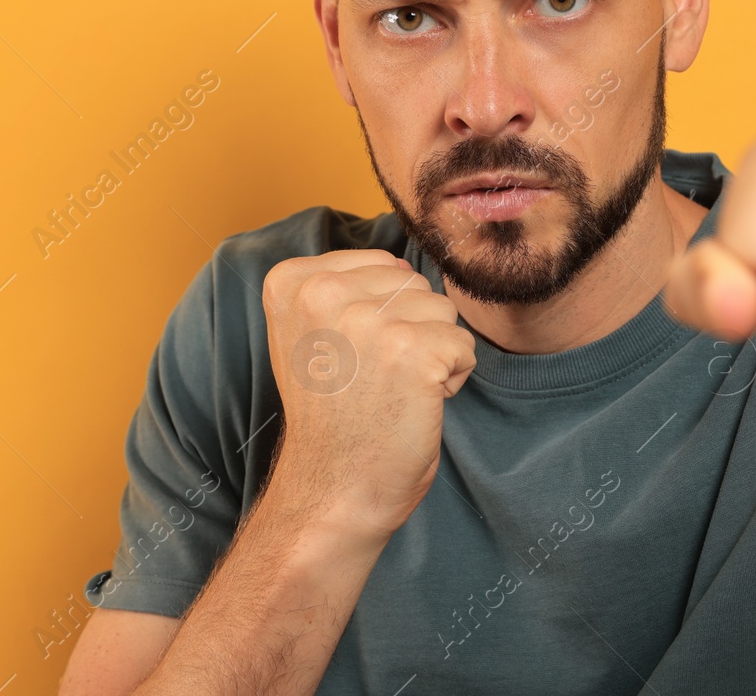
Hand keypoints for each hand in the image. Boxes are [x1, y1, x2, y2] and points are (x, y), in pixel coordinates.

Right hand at [262, 248, 475, 537]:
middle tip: (371, 380)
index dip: (378, 314)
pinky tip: (412, 406)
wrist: (332, 491)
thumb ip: (343, 288)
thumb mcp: (309, 335)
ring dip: (431, 353)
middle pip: (413, 285)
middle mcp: (323, 291)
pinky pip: (463, 345)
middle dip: (408, 330)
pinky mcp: (414, 350)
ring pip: (442, 311)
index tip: (346, 358)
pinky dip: (451, 379)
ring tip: (390, 391)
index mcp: (292, 281)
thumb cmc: (332, 417)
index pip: (379, 266)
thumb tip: (403, 265)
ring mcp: (368, 320)